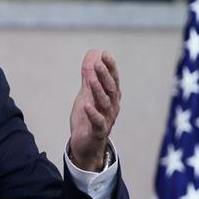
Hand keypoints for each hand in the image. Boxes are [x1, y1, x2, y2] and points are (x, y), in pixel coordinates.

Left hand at [69, 49, 120, 171]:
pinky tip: (86, 105)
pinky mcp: (97, 132)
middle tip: (99, 63)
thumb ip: (90, 75)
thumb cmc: (88, 118)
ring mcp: (106, 120)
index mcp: (111, 97)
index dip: (110, 67)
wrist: (86, 146)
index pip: (112, 79)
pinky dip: (92, 113)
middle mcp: (112, 107)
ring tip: (92, 80)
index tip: (105, 54)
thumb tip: (94, 53)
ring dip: (98, 91)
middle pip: (111, 89)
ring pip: (104, 103)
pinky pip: (97, 122)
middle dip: (105, 76)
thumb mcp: (87, 94)